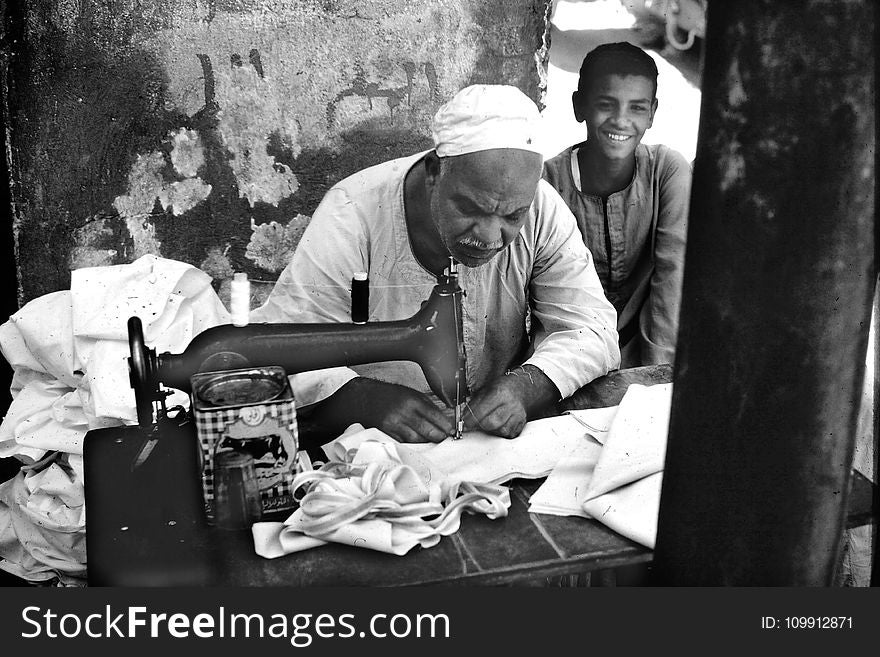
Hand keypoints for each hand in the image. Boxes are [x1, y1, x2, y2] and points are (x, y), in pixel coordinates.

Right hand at [309, 377, 453, 443]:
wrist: (361, 398)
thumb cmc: (388, 396)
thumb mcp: (409, 393)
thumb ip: (427, 405)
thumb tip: (445, 418)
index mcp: (412, 400)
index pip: (436, 416)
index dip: (445, 426)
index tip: (451, 431)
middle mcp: (403, 413)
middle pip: (428, 431)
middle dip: (438, 437)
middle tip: (443, 439)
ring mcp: (393, 425)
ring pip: (417, 440)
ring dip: (425, 442)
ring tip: (430, 441)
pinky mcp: (385, 435)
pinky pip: (403, 443)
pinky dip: (411, 444)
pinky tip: (415, 443)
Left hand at [464, 365, 558, 438]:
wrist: (521, 389)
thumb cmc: (501, 388)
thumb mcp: (485, 389)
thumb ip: (473, 404)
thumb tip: (461, 417)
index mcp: (500, 393)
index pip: (482, 410)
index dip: (470, 419)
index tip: (464, 423)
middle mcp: (510, 405)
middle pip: (492, 423)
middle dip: (480, 425)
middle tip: (474, 424)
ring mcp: (518, 415)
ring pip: (500, 431)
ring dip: (490, 430)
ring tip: (487, 423)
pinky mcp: (521, 424)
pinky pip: (508, 434)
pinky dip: (500, 433)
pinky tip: (497, 426)